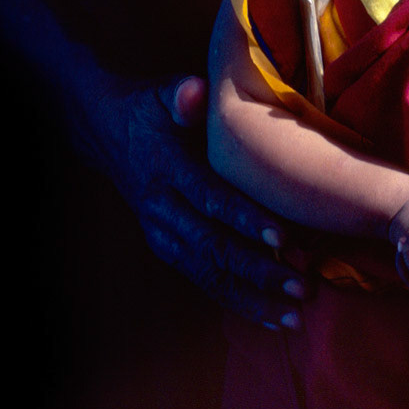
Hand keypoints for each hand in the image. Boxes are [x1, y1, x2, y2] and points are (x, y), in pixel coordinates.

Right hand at [85, 72, 306, 327]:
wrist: (106, 132)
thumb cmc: (149, 108)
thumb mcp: (161, 93)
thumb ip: (180, 94)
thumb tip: (193, 91)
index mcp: (167, 169)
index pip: (210, 198)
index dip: (244, 219)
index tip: (282, 237)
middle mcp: (162, 208)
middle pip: (212, 246)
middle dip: (258, 269)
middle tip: (302, 285)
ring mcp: (162, 233)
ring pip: (208, 273)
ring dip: (251, 297)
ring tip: (294, 317)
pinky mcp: (167, 248)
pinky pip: (202, 280)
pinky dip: (236, 300)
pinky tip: (270, 317)